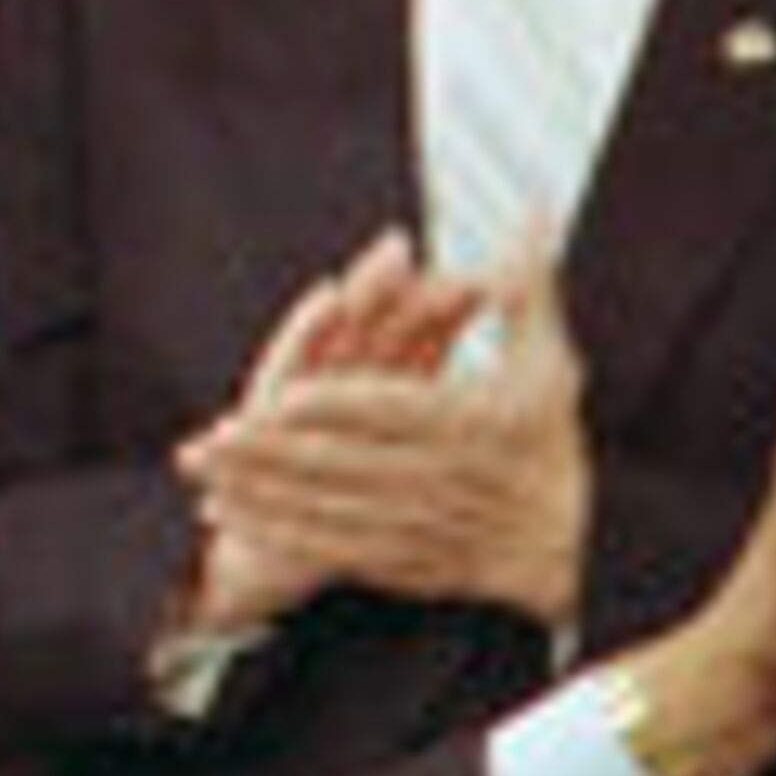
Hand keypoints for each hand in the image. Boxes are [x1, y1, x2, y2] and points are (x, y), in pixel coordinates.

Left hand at [179, 235, 588, 633]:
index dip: (337, 405)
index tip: (283, 395)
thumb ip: (527, 290)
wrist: (570, 545)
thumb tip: (534, 212)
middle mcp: (443, 481)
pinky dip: (274, 529)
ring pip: (327, 508)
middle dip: (274, 454)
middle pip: (347, 463)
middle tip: (214, 437)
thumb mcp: (548, 363)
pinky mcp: (400, 562)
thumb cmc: (548, 441)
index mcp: (475, 425)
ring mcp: (419, 527)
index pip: (395, 411)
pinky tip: (228, 509)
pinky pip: (327, 547)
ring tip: (205, 471)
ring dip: (261, 491)